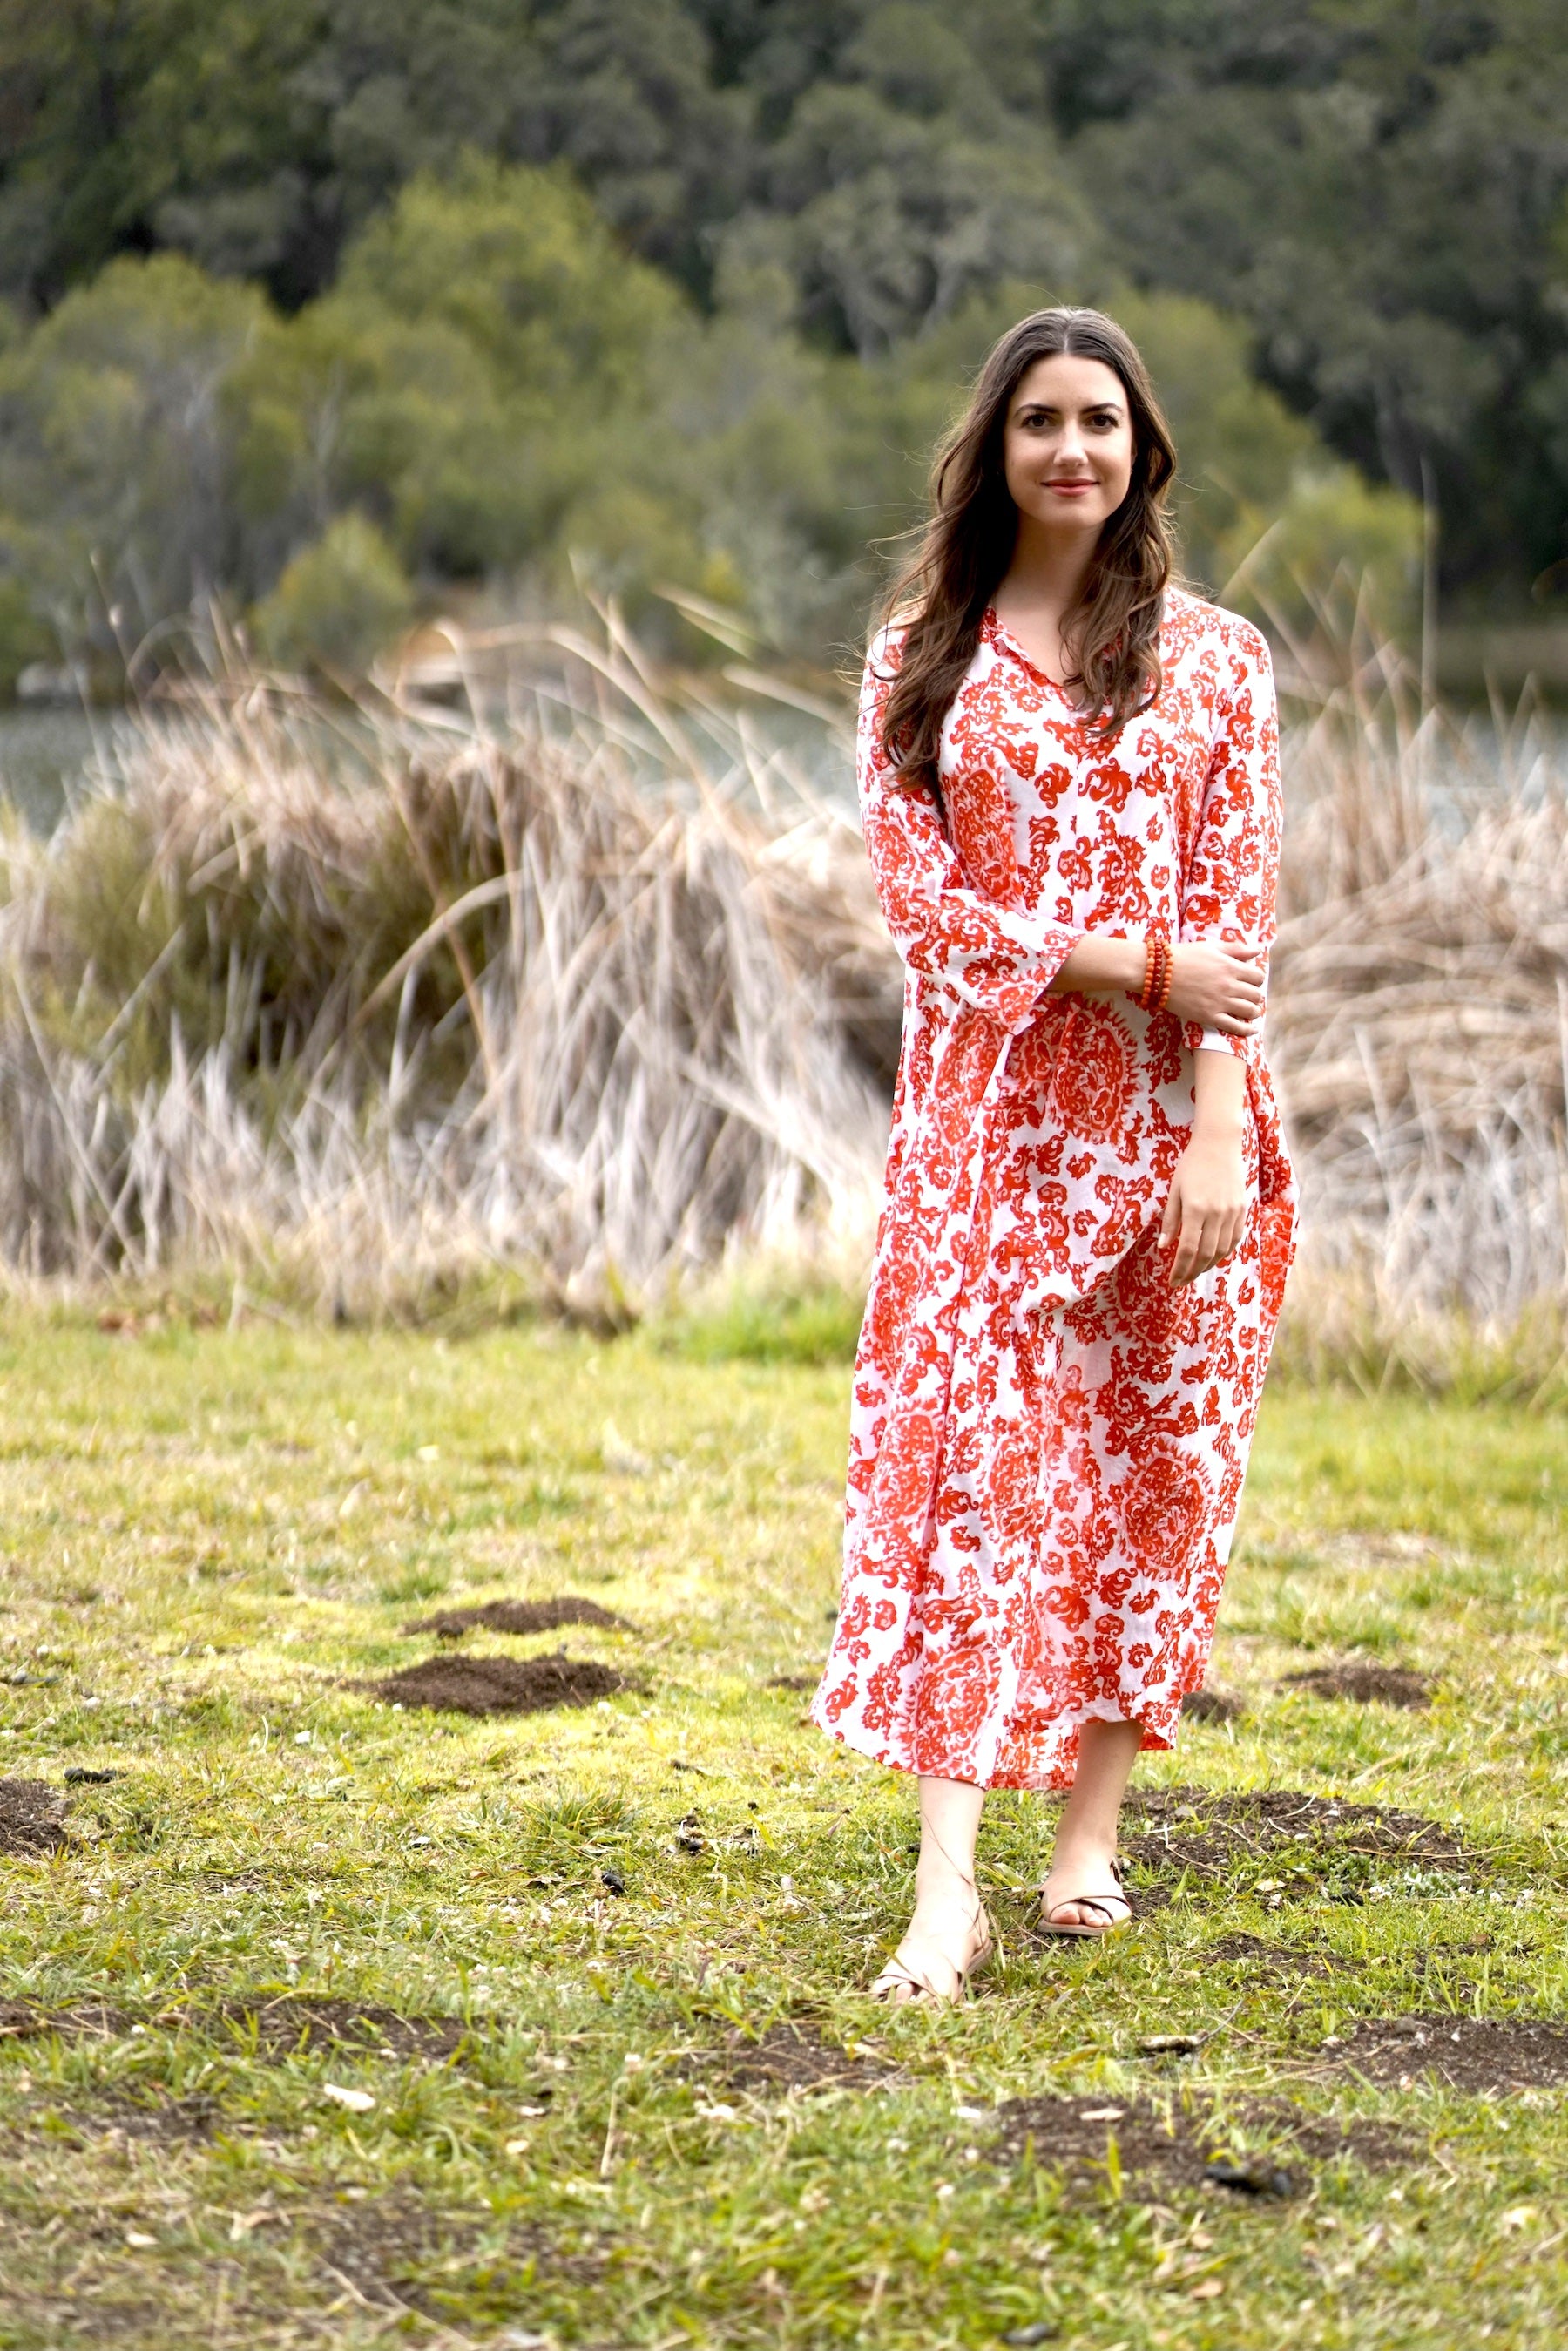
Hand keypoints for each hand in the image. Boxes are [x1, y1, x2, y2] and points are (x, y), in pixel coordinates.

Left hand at [1158, 1129, 1247, 1286]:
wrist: (1219, 1144)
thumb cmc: (1191, 1165)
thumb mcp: (1174, 1191)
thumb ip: (1170, 1220)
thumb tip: (1164, 1247)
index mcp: (1195, 1209)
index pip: (1188, 1249)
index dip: (1180, 1269)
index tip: (1172, 1281)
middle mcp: (1216, 1213)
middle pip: (1206, 1254)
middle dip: (1192, 1272)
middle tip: (1181, 1282)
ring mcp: (1232, 1212)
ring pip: (1222, 1250)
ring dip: (1208, 1265)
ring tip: (1195, 1271)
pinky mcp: (1242, 1210)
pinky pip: (1235, 1238)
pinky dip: (1225, 1252)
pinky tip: (1214, 1257)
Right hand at [1165, 941, 1265, 1034]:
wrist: (1157, 972)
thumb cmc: (1183, 956)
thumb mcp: (1210, 947)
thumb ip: (1235, 949)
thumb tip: (1257, 951)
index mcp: (1230, 967)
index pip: (1257, 977)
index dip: (1256, 979)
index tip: (1250, 981)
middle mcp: (1228, 985)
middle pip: (1255, 995)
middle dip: (1254, 995)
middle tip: (1248, 996)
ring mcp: (1219, 1003)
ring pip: (1249, 1011)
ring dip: (1253, 1012)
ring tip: (1250, 1011)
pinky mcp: (1209, 1017)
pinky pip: (1235, 1027)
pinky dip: (1247, 1030)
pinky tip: (1251, 1030)